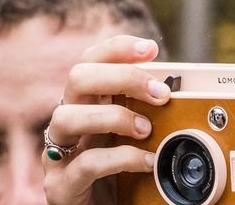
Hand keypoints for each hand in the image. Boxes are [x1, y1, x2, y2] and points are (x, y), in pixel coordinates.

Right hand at [42, 36, 170, 204]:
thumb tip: (174, 89)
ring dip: (115, 117)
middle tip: (160, 92)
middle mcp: (68, 121)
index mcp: (87, 103)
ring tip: (147, 130)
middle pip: (77, 77)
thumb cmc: (119, 170)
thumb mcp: (133, 133)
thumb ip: (144, 110)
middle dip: (122, 76)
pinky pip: (85, 164)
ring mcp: (59, 153)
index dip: (117, 48)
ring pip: (67, 116)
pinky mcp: (61, 186)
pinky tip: (147, 161)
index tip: (151, 49)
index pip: (91, 61)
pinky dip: (122, 158)